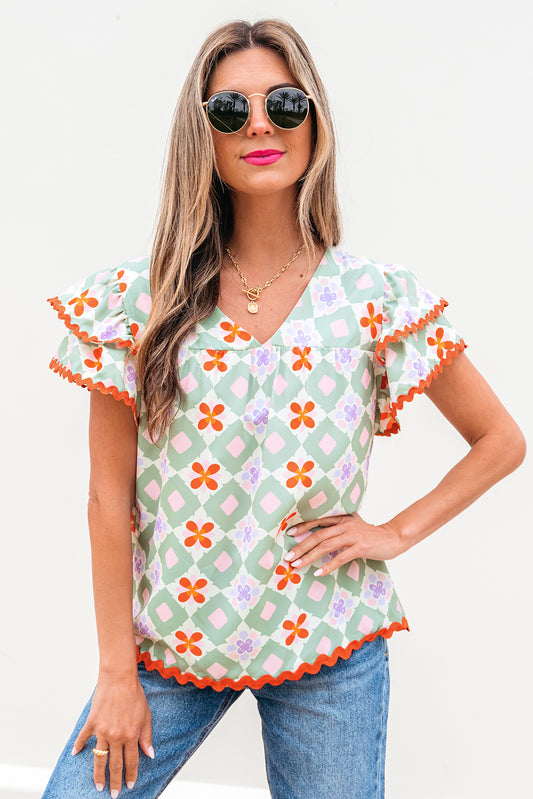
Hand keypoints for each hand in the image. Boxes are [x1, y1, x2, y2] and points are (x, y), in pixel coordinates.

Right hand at [72, 672, 153, 795]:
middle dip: (115, 781)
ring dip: (98, 774)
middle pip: (115, 765)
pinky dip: (78, 747)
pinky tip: (75, 755)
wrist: (119, 679)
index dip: (130, 775)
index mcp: (131, 735)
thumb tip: (150, 754)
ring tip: (98, 785)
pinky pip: (83, 738)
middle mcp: (116, 736)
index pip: (131, 761)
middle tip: (114, 794)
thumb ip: (146, 736)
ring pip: (99, 758)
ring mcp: (102, 731)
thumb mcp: (146, 716)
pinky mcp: (92, 723)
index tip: (129, 785)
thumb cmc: (134, 695)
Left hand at [283, 513, 405, 575]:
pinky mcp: (360, 547)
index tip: (289, 533)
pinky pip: (340, 557)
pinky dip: (328, 565)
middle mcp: (345, 525)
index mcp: (342, 519)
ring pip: (326, 546)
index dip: (303, 527)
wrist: (393, 537)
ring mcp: (352, 536)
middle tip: (288, 557)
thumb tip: (322, 536)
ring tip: (297, 565)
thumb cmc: (371, 534)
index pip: (318, 521)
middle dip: (301, 546)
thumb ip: (339, 527)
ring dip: (309, 556)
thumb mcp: (354, 526)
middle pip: (318, 535)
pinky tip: (318, 572)